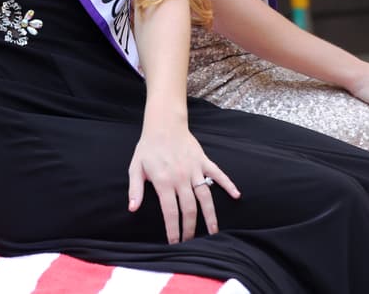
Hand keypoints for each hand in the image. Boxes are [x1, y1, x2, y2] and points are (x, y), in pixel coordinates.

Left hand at [127, 120, 239, 243]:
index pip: (170, 211)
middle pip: (189, 209)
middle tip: (190, 242)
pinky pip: (218, 174)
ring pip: (205, 197)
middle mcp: (181, 178)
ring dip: (210, 215)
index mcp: (164, 181)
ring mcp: (194, 170)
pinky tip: (236, 195)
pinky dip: (228, 184)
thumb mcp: (135, 167)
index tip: (175, 243)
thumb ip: (135, 189)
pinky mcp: (203, 161)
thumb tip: (132, 208)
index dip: (173, 229)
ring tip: (214, 232)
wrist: (163, 125)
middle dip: (190, 228)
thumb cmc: (148, 148)